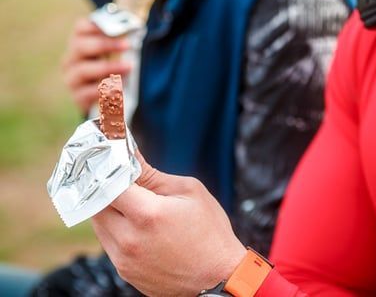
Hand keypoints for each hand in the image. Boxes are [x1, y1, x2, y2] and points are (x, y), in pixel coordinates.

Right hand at [62, 17, 132, 113]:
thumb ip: (120, 42)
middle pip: (80, 46)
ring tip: (128, 67)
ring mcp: (71, 78)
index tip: (114, 26)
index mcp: (79, 42)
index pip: (80, 28)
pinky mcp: (77, 97)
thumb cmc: (110, 68)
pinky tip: (118, 87)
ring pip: (83, 70)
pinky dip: (103, 89)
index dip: (95, 25)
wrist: (103, 97)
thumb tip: (135, 32)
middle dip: (105, 44)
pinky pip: (87, 92)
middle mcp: (71, 59)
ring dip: (108, 67)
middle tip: (127, 45)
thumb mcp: (114, 53)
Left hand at [92, 153, 245, 295]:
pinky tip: (134, 221)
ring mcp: (125, 259)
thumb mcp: (188, 191)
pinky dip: (115, 227)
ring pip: (99, 223)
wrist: (219, 278)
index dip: (107, 167)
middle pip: (97, 204)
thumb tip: (129, 155)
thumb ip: (152, 174)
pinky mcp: (125, 272)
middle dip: (105, 186)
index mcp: (147, 215)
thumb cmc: (209, 232)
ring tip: (129, 199)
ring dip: (108, 207)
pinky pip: (108, 241)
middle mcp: (129, 240)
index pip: (108, 183)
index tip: (113, 157)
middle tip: (119, 175)